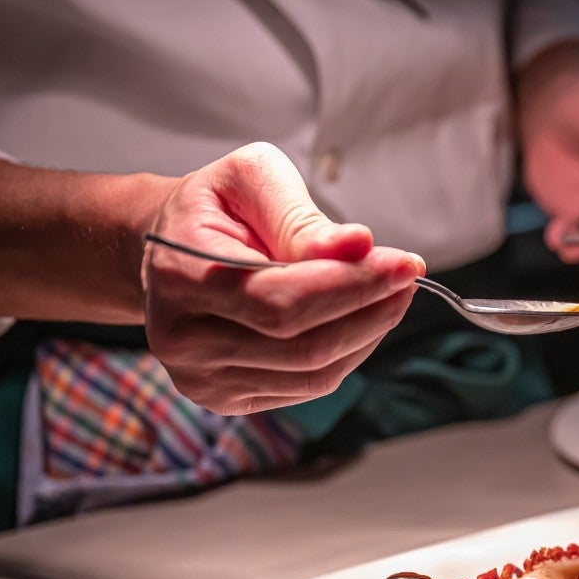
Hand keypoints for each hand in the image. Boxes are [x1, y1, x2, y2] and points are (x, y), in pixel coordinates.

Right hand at [143, 142, 424, 415]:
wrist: (171, 247)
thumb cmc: (218, 207)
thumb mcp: (252, 179)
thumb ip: (300, 216)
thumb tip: (357, 246)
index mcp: (181, 275)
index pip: (280, 301)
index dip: (352, 287)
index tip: (405, 264)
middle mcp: (181, 338)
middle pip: (302, 346)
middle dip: (369, 311)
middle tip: (407, 277)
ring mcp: (201, 378)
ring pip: (313, 373)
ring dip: (367, 334)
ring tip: (389, 293)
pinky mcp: (225, 399)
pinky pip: (308, 386)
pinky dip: (348, 353)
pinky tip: (359, 319)